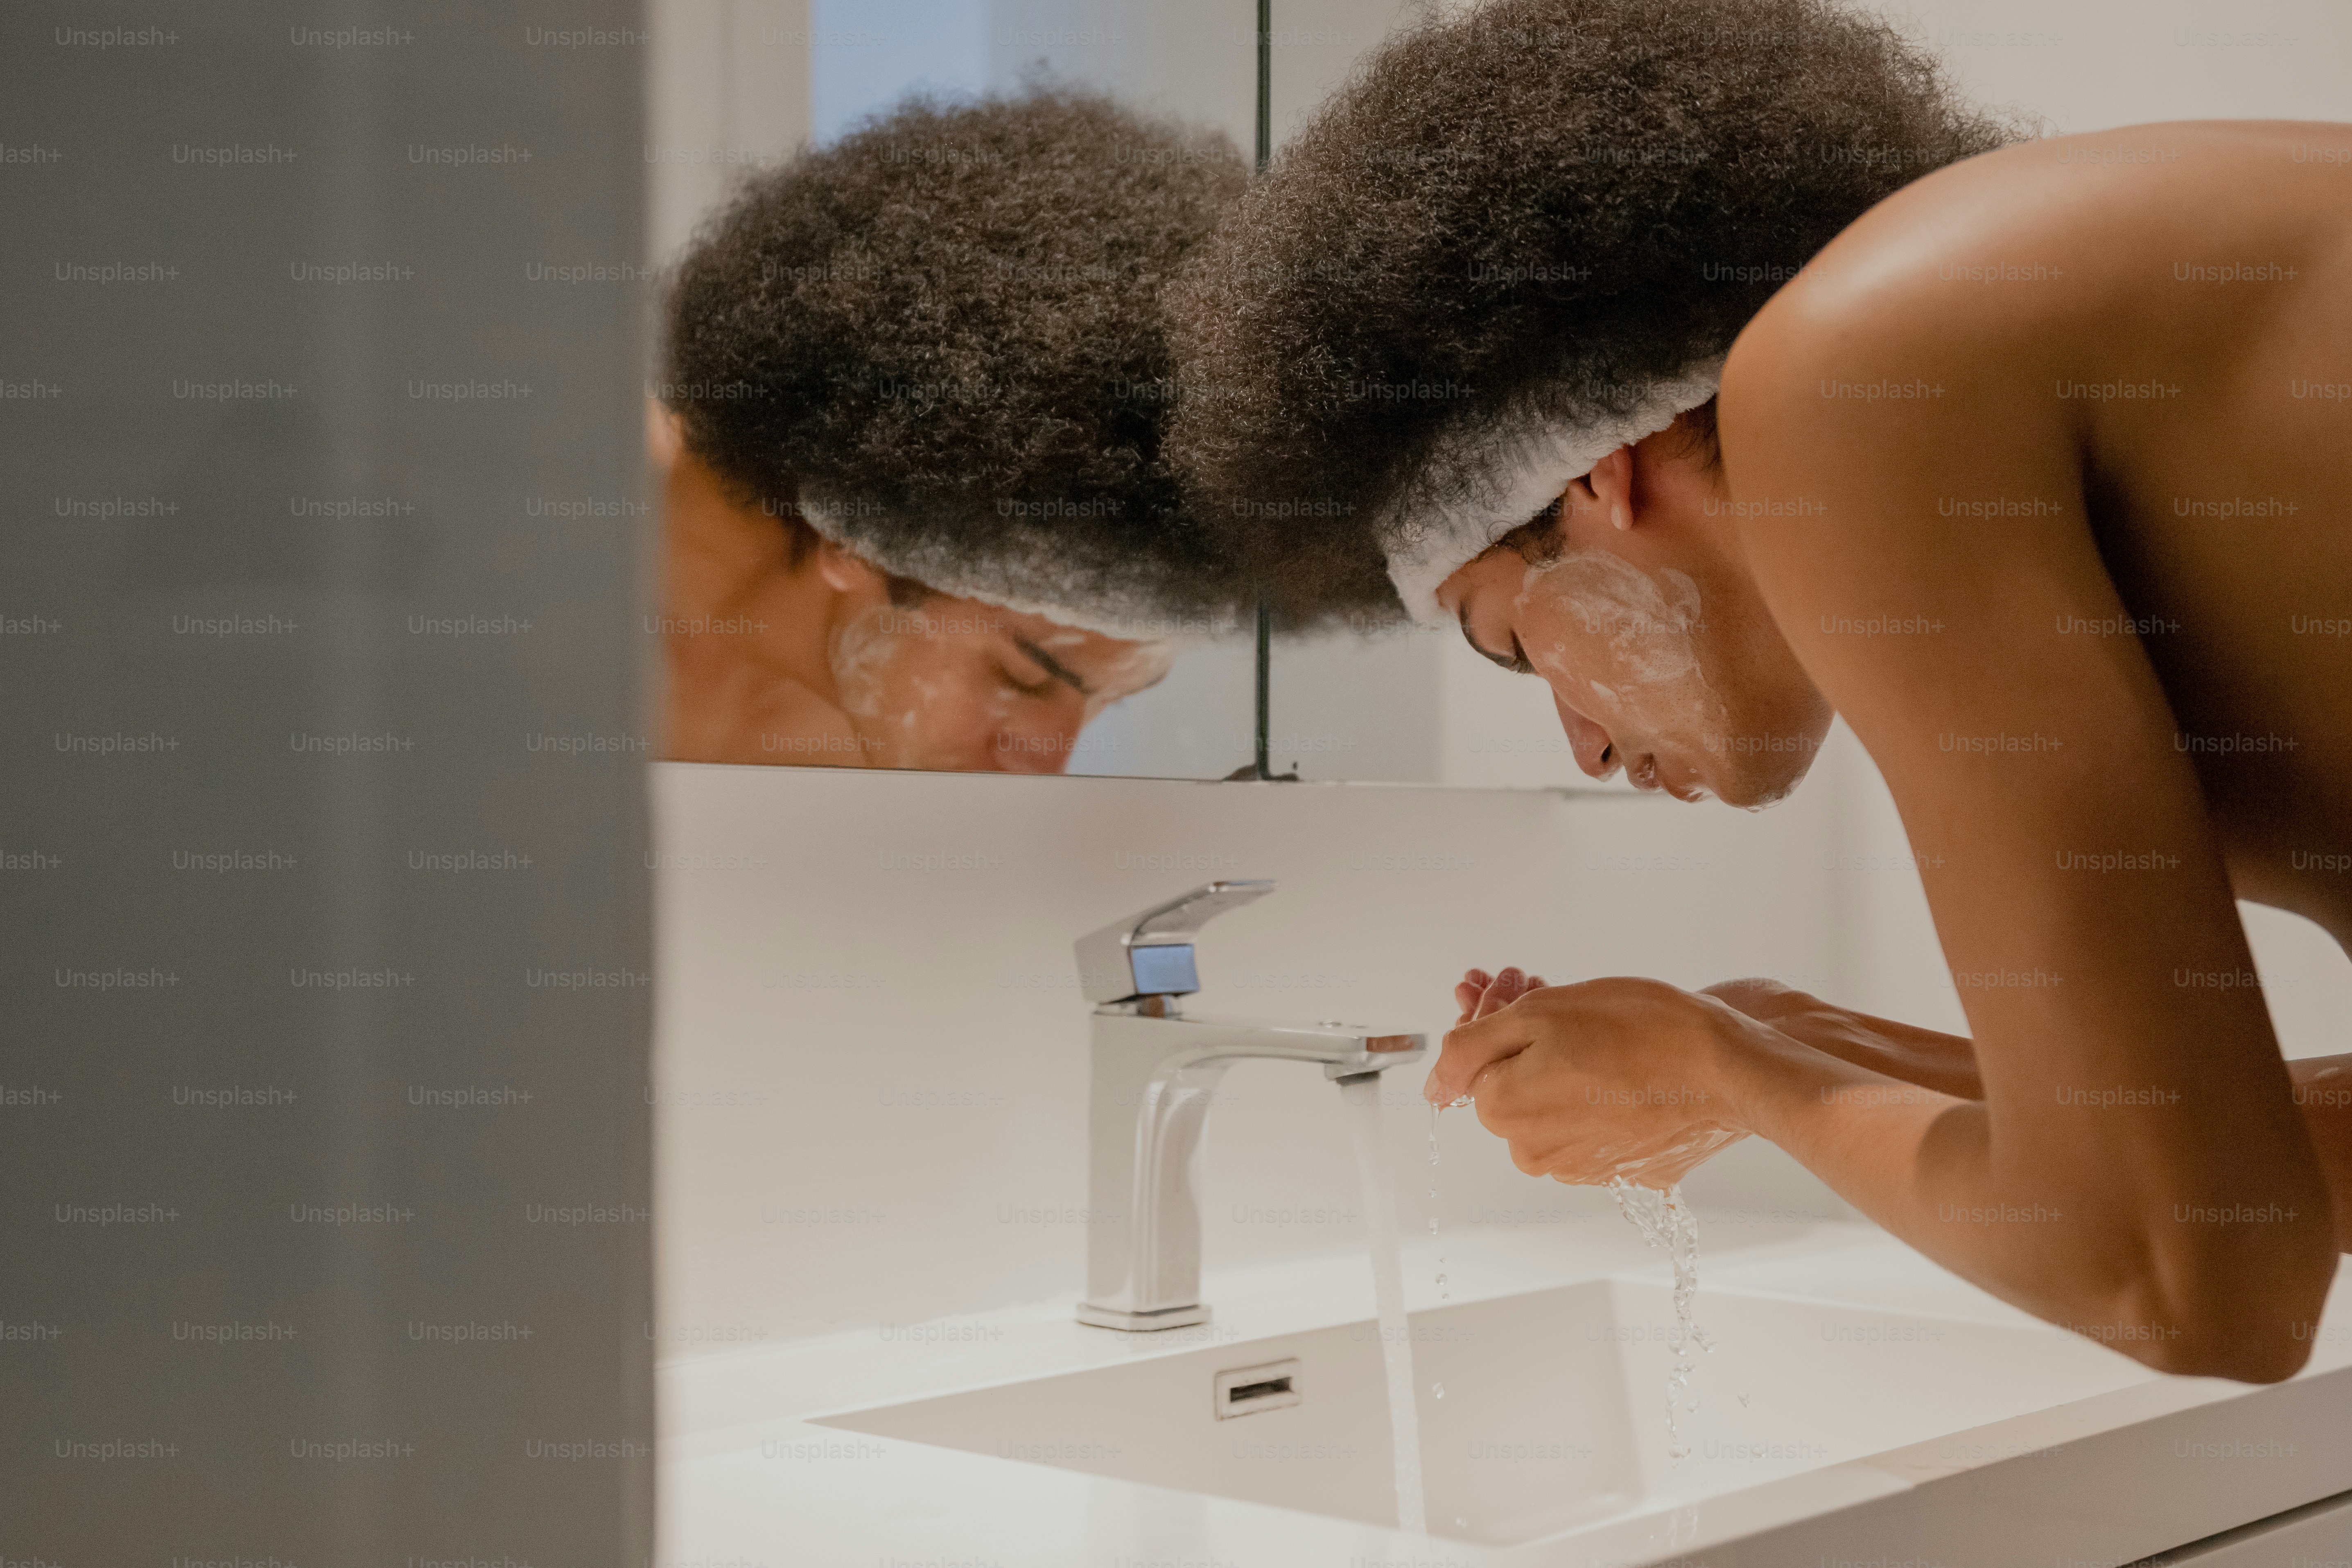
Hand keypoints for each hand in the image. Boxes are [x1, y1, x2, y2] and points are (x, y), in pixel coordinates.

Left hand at [1425, 976, 1757, 1187]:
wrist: (1729, 1071)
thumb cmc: (1645, 1031)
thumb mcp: (1541, 1012)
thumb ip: (1471, 1047)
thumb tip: (1435, 1084)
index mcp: (1505, 1111)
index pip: (1474, 1061)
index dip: (1498, 1016)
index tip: (1525, 987)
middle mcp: (1534, 1152)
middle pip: (1509, 1082)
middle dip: (1526, 1038)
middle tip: (1563, 999)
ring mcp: (1579, 1166)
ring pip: (1549, 1101)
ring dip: (1561, 1062)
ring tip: (1602, 1029)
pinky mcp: (1619, 1169)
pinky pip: (1589, 1122)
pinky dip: (1596, 1090)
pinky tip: (1624, 1062)